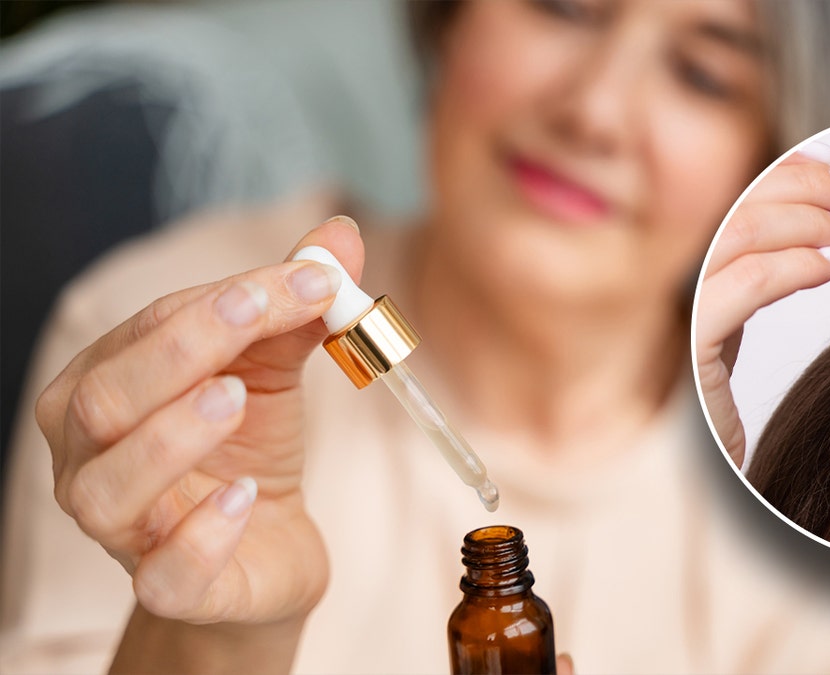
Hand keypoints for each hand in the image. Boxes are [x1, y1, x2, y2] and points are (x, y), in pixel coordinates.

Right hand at [35, 216, 362, 625]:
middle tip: (259, 314)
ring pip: (107, 487)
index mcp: (106, 384)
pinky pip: (163, 574)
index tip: (312, 278)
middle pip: (104, 400)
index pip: (149, 329)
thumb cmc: (249, 447)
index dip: (226, 300)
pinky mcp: (170, 587)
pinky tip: (247, 498)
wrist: (266, 544)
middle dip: (183, 350)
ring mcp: (122, 529)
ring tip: (237, 399)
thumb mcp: (271, 370)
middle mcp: (90, 456)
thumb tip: (340, 234)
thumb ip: (294, 307)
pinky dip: (203, 535)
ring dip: (172, 437)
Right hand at [695, 143, 829, 466]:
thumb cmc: (741, 411)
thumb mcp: (745, 328)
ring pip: (737, 235)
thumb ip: (768, 279)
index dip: (781, 172)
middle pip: (734, 206)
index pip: (732, 201)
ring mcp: (684, 314)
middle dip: (802, 185)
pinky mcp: (695, 350)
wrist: (730, 482)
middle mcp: (682, 287)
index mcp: (692, 276)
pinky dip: (792, 265)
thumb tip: (824, 235)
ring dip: (806, 219)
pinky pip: (743, 287)